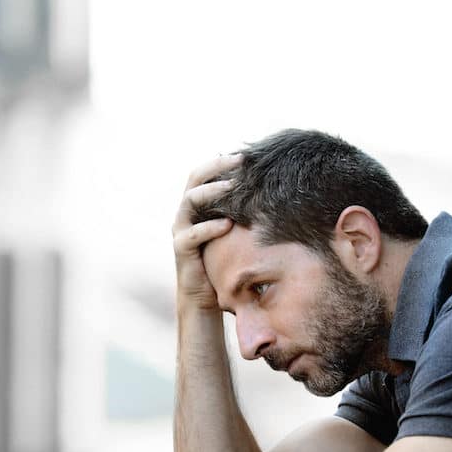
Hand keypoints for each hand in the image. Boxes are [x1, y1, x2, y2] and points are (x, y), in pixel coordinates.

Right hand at [172, 154, 240, 309]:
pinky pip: (193, 234)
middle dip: (217, 167)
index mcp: (196, 205)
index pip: (203, 173)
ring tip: (233, 187)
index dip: (220, 161)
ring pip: (190, 200)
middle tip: (240, 161)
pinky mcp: (181, 249)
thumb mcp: (234, 231)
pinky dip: (210, 227)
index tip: (245, 155)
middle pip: (195, 178)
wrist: (205, 296)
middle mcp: (185, 213)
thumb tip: (270, 191)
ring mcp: (181, 230)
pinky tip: (228, 224)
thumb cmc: (223, 260)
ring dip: (212, 191)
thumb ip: (240, 211)